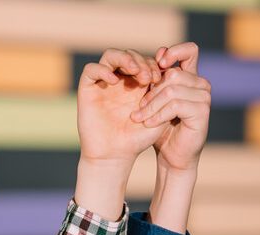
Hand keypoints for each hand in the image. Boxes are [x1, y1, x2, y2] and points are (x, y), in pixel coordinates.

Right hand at [76, 48, 161, 167]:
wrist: (115, 155)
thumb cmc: (138, 138)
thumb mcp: (159, 113)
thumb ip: (165, 93)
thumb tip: (172, 70)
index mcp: (136, 85)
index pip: (144, 61)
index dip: (153, 64)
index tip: (160, 78)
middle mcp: (119, 81)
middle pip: (129, 54)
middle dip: (141, 62)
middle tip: (148, 77)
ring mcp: (103, 84)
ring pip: (111, 56)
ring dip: (125, 59)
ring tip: (135, 71)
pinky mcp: (87, 89)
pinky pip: (91, 69)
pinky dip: (103, 69)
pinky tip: (114, 81)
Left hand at [142, 43, 209, 173]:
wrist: (172, 155)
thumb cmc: (162, 126)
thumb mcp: (154, 99)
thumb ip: (156, 78)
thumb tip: (159, 52)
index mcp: (191, 77)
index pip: (190, 50)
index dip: (173, 52)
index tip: (156, 65)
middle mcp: (201, 85)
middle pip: (173, 74)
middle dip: (151, 91)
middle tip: (138, 108)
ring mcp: (204, 98)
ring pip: (172, 90)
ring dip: (151, 105)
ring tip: (139, 117)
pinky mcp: (202, 112)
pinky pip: (175, 105)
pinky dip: (158, 115)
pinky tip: (149, 123)